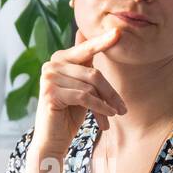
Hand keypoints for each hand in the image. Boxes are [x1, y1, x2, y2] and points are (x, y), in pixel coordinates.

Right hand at [33, 25, 128, 156]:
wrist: (52, 140)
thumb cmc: (69, 114)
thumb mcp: (82, 87)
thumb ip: (84, 65)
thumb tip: (82, 32)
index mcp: (59, 59)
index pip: (86, 49)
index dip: (103, 41)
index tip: (119, 32)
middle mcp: (52, 65)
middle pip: (92, 73)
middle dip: (111, 92)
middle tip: (123, 109)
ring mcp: (49, 78)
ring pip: (90, 86)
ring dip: (106, 104)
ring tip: (113, 117)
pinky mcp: (51, 93)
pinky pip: (84, 97)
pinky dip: (99, 108)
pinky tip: (107, 117)